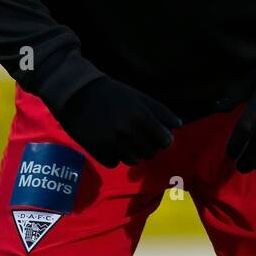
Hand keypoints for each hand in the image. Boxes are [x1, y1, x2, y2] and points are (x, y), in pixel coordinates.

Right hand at [58, 76, 182, 167]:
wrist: (76, 94)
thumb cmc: (112, 93)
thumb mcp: (138, 97)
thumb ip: (160, 111)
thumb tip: (179, 124)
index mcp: (141, 117)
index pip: (165, 141)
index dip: (163, 138)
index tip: (158, 134)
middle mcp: (129, 133)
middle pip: (151, 153)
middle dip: (148, 146)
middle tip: (139, 135)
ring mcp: (113, 144)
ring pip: (134, 160)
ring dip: (132, 152)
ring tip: (124, 139)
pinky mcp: (98, 152)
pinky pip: (115, 162)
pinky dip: (114, 156)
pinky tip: (109, 142)